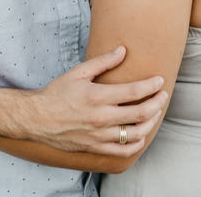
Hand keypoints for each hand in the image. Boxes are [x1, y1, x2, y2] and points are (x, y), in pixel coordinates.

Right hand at [24, 46, 167, 155]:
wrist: (38, 118)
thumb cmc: (58, 93)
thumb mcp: (78, 72)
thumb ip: (102, 62)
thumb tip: (122, 50)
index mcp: (97, 96)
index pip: (133, 92)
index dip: (151, 86)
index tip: (159, 81)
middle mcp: (101, 117)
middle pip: (140, 113)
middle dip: (157, 103)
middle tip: (163, 96)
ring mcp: (99, 135)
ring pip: (135, 133)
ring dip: (150, 123)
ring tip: (155, 113)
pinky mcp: (96, 147)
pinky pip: (122, 150)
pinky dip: (136, 143)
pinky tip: (140, 134)